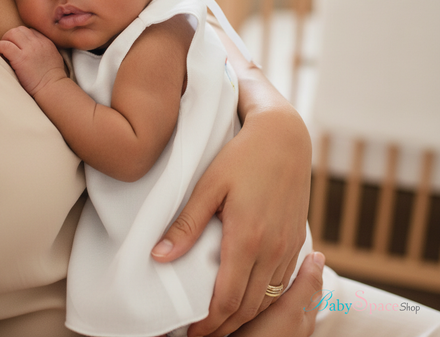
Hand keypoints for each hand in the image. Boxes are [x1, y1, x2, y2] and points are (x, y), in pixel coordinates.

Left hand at [0, 26, 66, 95]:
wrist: (52, 87)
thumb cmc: (53, 78)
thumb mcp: (54, 57)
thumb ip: (46, 49)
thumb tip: (36, 50)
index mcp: (46, 42)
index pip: (30, 31)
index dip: (22, 37)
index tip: (18, 46)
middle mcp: (38, 43)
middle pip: (19, 30)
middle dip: (11, 36)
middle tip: (8, 47)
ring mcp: (29, 49)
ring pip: (11, 33)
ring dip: (5, 40)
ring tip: (3, 50)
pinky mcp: (20, 58)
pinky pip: (4, 45)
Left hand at [152, 103, 311, 336]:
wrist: (283, 138)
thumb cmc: (243, 157)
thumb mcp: (209, 186)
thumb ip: (186, 225)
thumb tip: (159, 256)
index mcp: (247, 239)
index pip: (227, 300)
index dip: (208, 323)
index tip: (191, 333)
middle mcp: (272, 249)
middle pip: (248, 307)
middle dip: (224, 327)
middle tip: (202, 334)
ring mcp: (289, 246)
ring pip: (268, 298)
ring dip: (245, 316)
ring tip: (222, 321)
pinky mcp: (297, 239)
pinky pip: (282, 282)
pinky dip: (265, 298)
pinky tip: (250, 296)